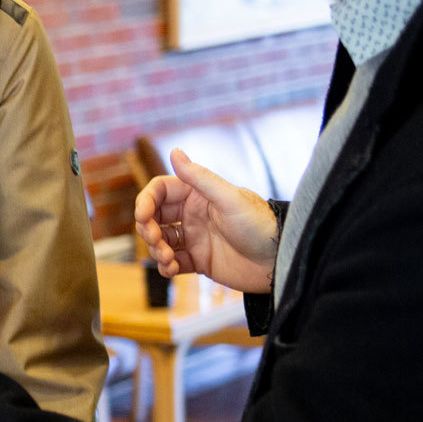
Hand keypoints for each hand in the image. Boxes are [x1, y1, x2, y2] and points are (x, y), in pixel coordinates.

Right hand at [133, 147, 277, 293]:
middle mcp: (193, 214)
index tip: (143, 218)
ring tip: (168, 260)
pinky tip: (172, 270)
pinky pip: (173, 262)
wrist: (280, 261)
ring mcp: (195, 237)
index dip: (145, 202)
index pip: (160, 191)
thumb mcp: (229, 200)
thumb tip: (175, 151)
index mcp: (198, 195)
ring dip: (156, 250)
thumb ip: (200, 178)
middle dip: (148, 229)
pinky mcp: (199, 260)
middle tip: (157, 242)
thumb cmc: (260, 226)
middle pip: (155, 217)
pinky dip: (166, 267)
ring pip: (161, 240)